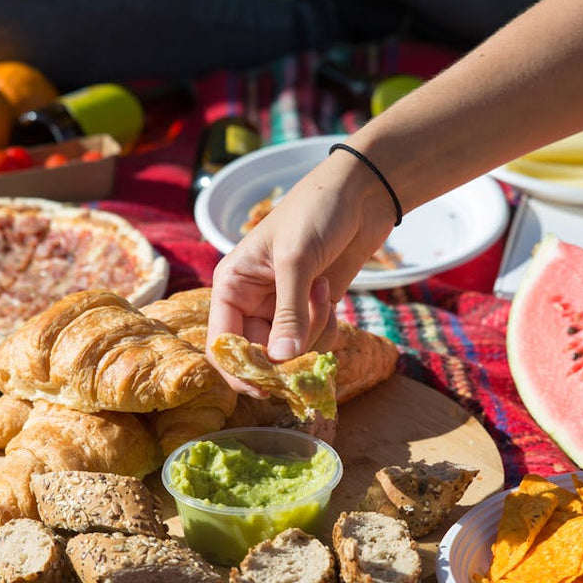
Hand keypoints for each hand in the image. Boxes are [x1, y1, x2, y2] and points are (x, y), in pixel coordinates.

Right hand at [205, 149, 393, 393]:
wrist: (359, 194)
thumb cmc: (316, 212)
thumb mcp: (297, 260)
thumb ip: (288, 312)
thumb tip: (280, 360)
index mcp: (232, 286)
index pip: (223, 344)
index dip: (239, 370)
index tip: (265, 387)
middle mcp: (251, 301)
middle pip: (258, 355)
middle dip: (286, 354)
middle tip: (309, 346)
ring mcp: (282, 307)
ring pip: (289, 351)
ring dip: (312, 333)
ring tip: (322, 292)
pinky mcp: (310, 310)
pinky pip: (313, 341)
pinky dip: (325, 329)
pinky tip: (330, 295)